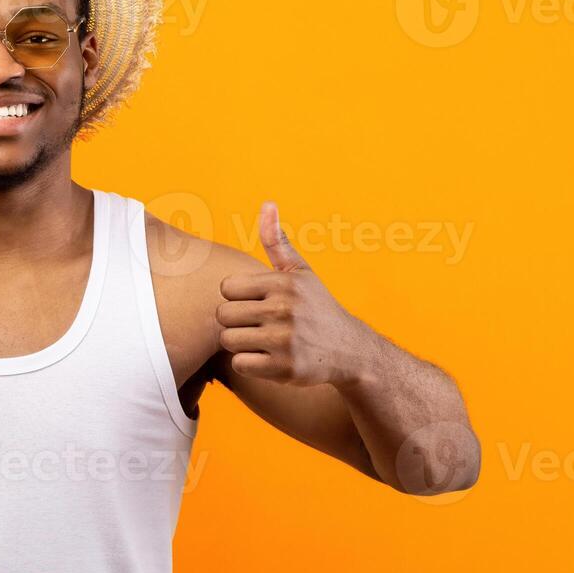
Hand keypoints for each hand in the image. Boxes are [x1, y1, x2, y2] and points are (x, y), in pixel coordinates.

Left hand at [217, 202, 372, 385]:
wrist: (350, 351)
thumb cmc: (317, 308)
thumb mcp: (301, 273)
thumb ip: (277, 242)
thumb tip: (267, 204)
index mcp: (283, 283)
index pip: (226, 288)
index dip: (238, 298)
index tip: (256, 303)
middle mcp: (283, 309)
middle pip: (223, 315)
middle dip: (236, 322)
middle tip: (258, 325)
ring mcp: (283, 340)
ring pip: (228, 340)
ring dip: (241, 344)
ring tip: (263, 342)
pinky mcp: (283, 368)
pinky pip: (240, 364)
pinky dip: (250, 364)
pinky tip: (269, 359)